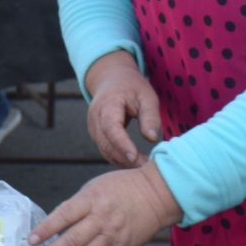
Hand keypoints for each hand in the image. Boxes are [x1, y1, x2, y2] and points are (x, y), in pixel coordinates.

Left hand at [27, 162, 182, 245]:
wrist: (157, 195)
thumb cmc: (122, 187)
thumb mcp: (95, 187)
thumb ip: (75, 206)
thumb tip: (52, 225)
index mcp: (92, 199)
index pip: (64, 215)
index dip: (46, 229)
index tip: (31, 240)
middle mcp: (102, 219)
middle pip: (72, 240)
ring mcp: (113, 236)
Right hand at [84, 51, 162, 166]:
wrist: (112, 79)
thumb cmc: (132, 87)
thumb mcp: (147, 96)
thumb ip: (150, 116)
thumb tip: (152, 138)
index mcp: (107, 104)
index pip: (111, 127)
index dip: (121, 143)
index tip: (135, 157)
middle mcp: (95, 117)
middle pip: (106, 143)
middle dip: (125, 157)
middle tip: (146, 166)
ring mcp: (93, 127)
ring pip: (104, 150)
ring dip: (122, 161)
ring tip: (143, 166)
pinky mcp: (96, 134)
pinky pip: (105, 150)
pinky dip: (118, 158)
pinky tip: (134, 162)